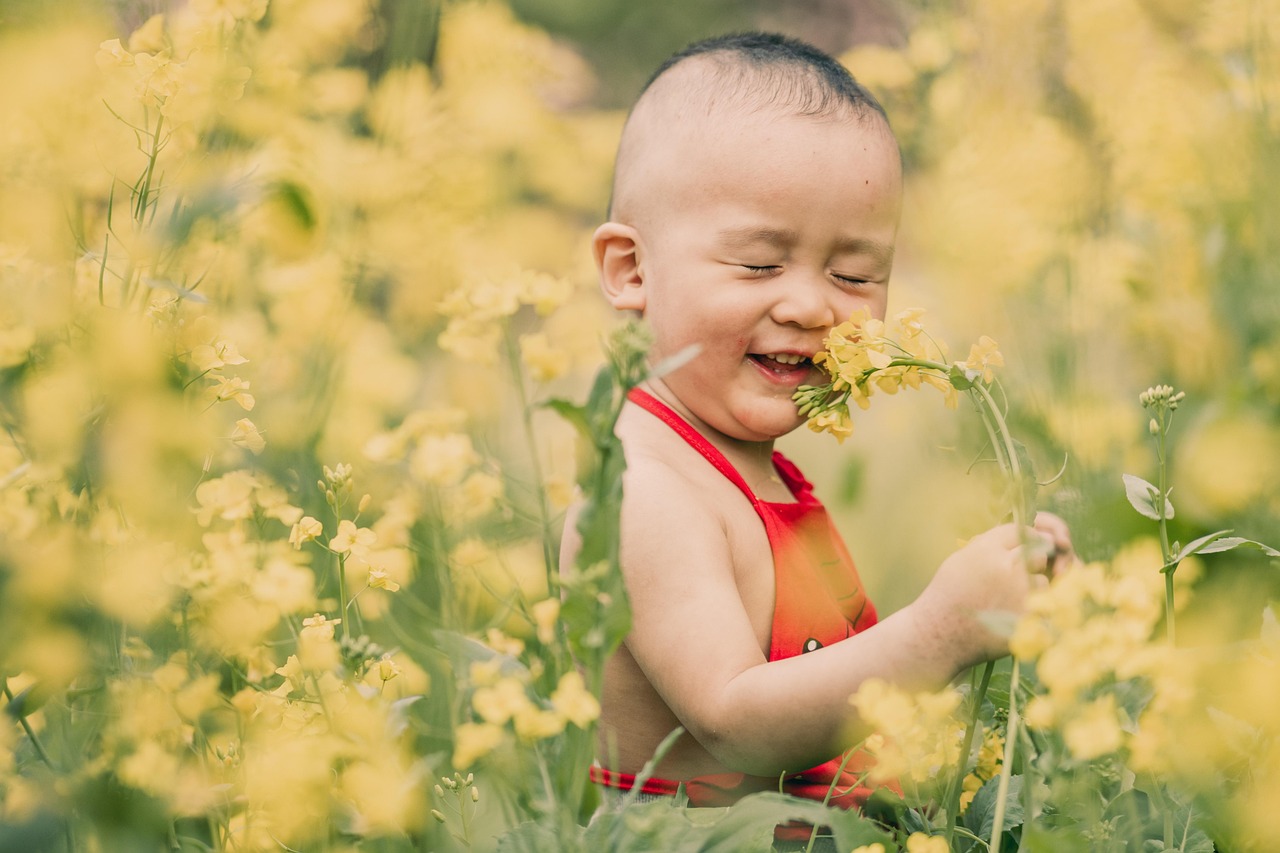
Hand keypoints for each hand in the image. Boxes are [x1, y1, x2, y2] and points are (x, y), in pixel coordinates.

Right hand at [917, 513, 1074, 665]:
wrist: (938, 633)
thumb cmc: (947, 594)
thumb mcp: (962, 560)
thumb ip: (990, 546)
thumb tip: (1018, 537)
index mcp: (987, 549)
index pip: (1021, 532)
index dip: (1026, 538)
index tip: (1026, 546)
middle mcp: (1007, 567)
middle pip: (1037, 554)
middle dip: (1030, 563)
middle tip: (1016, 576)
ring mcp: (1019, 593)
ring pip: (1042, 582)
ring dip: (1031, 589)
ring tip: (1009, 600)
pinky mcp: (1027, 617)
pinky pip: (1042, 608)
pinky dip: (1031, 611)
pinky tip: (1012, 615)